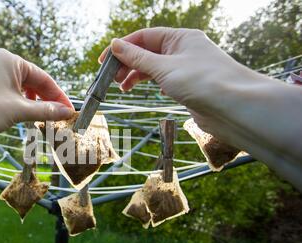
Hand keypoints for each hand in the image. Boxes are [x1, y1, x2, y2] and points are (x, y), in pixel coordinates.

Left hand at [0, 49, 73, 137]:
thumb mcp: (18, 111)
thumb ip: (45, 111)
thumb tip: (66, 112)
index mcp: (11, 60)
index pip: (44, 78)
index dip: (58, 96)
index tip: (69, 111)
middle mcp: (1, 62)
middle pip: (33, 82)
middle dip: (46, 101)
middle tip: (58, 119)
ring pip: (20, 89)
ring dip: (32, 104)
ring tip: (41, 120)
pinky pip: (8, 93)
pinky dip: (18, 105)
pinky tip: (21, 117)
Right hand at [100, 27, 261, 132]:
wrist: (234, 108)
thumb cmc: (203, 82)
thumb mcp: (164, 68)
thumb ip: (138, 58)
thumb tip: (115, 45)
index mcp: (180, 37)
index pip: (144, 37)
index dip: (122, 47)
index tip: (105, 61)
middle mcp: (184, 50)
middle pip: (148, 52)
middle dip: (128, 63)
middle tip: (112, 78)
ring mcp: (186, 68)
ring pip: (154, 67)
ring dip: (137, 75)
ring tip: (123, 88)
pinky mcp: (189, 85)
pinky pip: (163, 79)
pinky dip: (151, 84)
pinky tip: (145, 90)